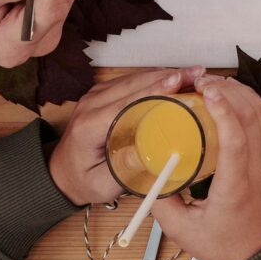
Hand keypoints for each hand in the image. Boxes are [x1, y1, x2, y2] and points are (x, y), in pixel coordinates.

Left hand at [50, 68, 198, 206]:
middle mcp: (91, 104)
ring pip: (136, 77)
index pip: (126, 102)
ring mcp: (97, 95)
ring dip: (167, 74)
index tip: (178, 82)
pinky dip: (157, 77)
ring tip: (195, 74)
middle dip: (169, 76)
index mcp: (89, 125)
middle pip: (135, 83)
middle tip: (199, 74)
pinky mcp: (105, 93)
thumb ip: (124, 170)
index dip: (154, 90)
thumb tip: (153, 152)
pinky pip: (134, 80)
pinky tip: (178, 79)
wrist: (62, 173)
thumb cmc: (83, 180)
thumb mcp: (102, 185)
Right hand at [154, 77, 260, 259]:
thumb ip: (162, 201)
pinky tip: (233, 101)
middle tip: (201, 81)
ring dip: (241, 93)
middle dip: (228, 90)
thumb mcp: (184, 230)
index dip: (223, 107)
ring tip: (214, 84)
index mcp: (238, 184)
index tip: (205, 90)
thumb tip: (144, 175)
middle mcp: (260, 167)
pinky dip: (251, 105)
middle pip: (252, 114)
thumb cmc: (229, 246)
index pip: (237, 135)